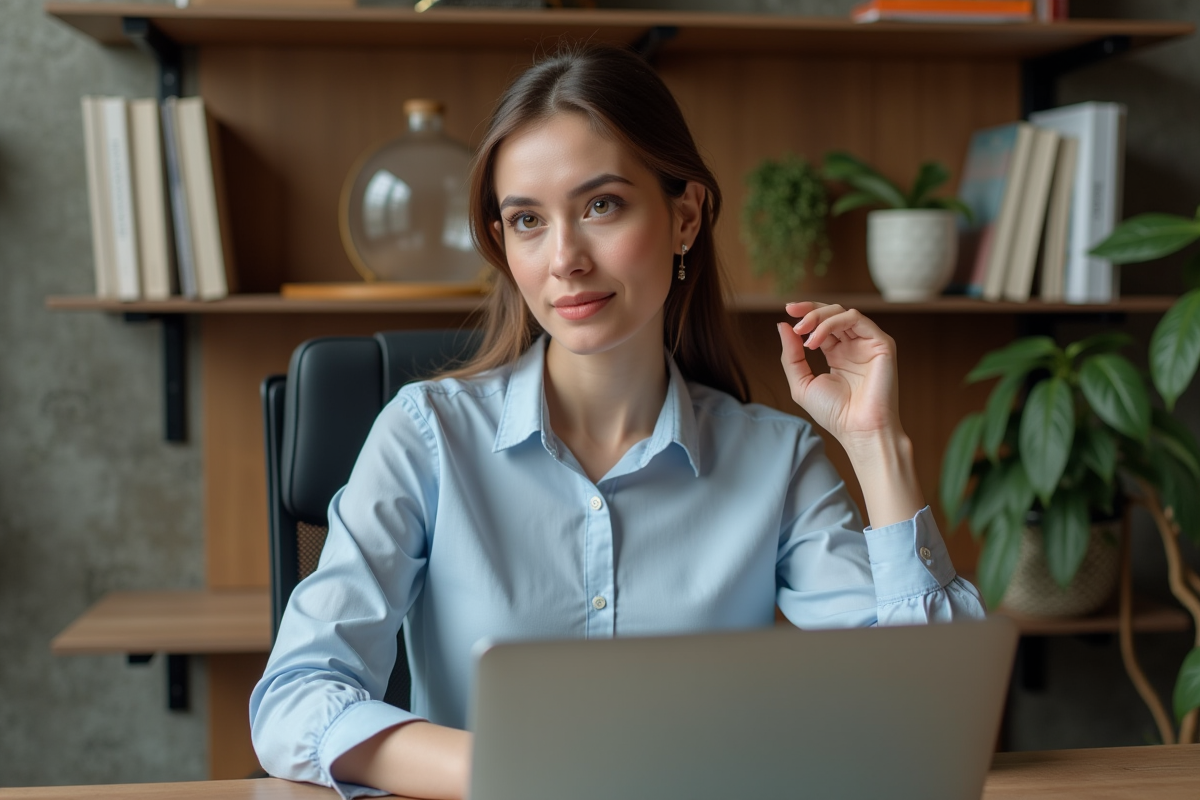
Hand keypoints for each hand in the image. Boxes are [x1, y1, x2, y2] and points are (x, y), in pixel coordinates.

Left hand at [776, 301, 900, 445]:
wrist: (858, 430)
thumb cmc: (834, 413)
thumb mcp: (802, 382)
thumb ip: (792, 355)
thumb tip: (782, 325)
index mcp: (838, 354)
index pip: (822, 324)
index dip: (806, 313)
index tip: (788, 310)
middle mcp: (854, 346)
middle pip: (832, 313)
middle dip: (810, 310)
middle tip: (793, 317)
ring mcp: (868, 344)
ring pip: (843, 312)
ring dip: (819, 317)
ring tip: (803, 333)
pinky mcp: (881, 344)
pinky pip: (856, 319)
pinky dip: (832, 323)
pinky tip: (816, 340)